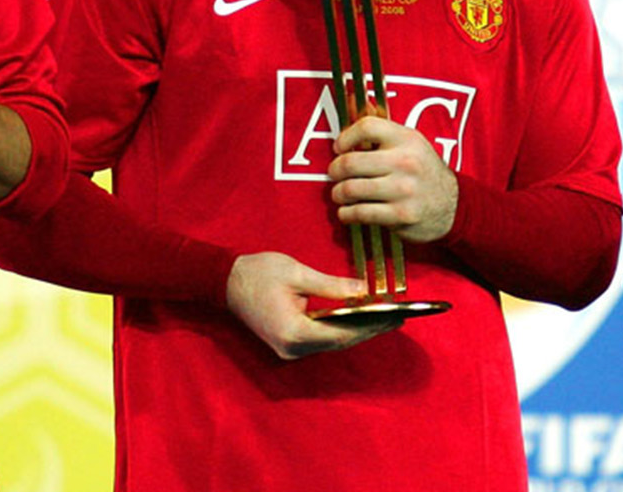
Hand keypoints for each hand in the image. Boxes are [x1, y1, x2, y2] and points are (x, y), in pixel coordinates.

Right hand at [226, 251, 395, 359]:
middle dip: (370, 331)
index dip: (371, 326)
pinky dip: (341, 330)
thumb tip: (364, 291)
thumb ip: (332, 285)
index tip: (394, 317)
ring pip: (332, 343)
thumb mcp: (297, 272)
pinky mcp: (288, 344)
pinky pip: (321, 339)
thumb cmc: (259, 272)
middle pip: (340, 342)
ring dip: (357, 332)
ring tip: (384, 319)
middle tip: (398, 319)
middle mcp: (292, 348)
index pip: (342, 333)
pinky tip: (358, 320)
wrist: (224, 281)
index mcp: (294, 332)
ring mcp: (289, 349)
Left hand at [328, 115, 458, 241]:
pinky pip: (360, 213)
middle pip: (351, 162)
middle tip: (334, 174)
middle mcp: (405, 162)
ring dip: (338, 193)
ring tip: (340, 194)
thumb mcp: (410, 143)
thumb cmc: (424, 172)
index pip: (366, 127)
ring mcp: (403, 190)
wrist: (454, 205)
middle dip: (335, 170)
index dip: (345, 137)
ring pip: (351, 189)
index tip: (339, 147)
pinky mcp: (401, 214)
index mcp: (406, 139)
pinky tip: (348, 211)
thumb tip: (354, 101)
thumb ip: (381, 128)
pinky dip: (347, 214)